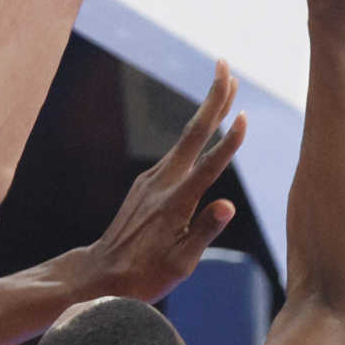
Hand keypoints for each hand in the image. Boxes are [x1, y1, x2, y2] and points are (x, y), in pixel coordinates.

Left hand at [76, 62, 248, 300]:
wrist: (100, 274)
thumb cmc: (145, 276)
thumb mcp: (180, 264)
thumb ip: (204, 231)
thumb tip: (228, 205)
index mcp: (175, 204)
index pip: (209, 167)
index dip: (229, 143)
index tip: (244, 117)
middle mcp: (162, 184)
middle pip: (193, 133)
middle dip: (212, 99)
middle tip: (227, 68)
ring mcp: (151, 181)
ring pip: (185, 139)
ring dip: (206, 110)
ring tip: (225, 85)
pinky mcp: (146, 184)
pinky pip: (176, 152)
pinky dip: (194, 134)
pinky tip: (204, 127)